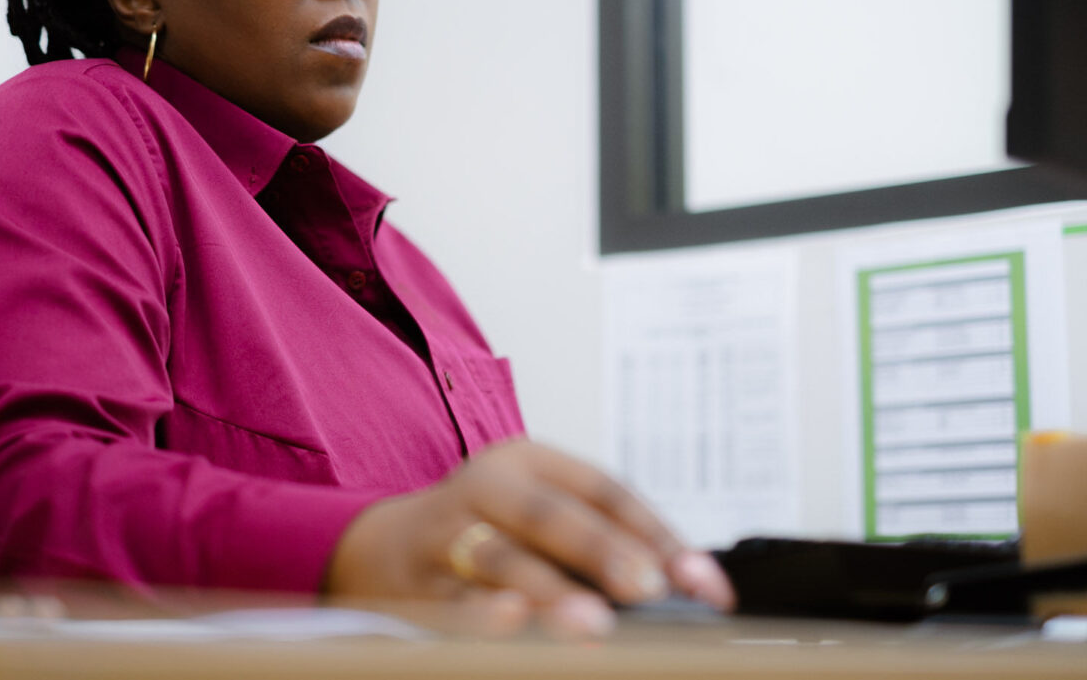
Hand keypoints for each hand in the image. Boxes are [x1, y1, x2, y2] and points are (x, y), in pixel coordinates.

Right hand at [323, 440, 735, 636]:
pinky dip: (481, 616)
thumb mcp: (537, 516)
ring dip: (549, 593)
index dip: (658, 534)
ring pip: (499, 559)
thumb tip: (684, 588)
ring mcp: (446, 534)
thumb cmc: (485, 533)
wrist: (382, 548)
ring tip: (593, 624)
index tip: (704, 583)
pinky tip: (510, 621)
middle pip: (549, 513)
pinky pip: (452, 603)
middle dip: (603, 552)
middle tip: (649, 587)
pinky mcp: (417, 584)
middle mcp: (486, 487)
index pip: (604, 490)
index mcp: (529, 461)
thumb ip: (601, 544)